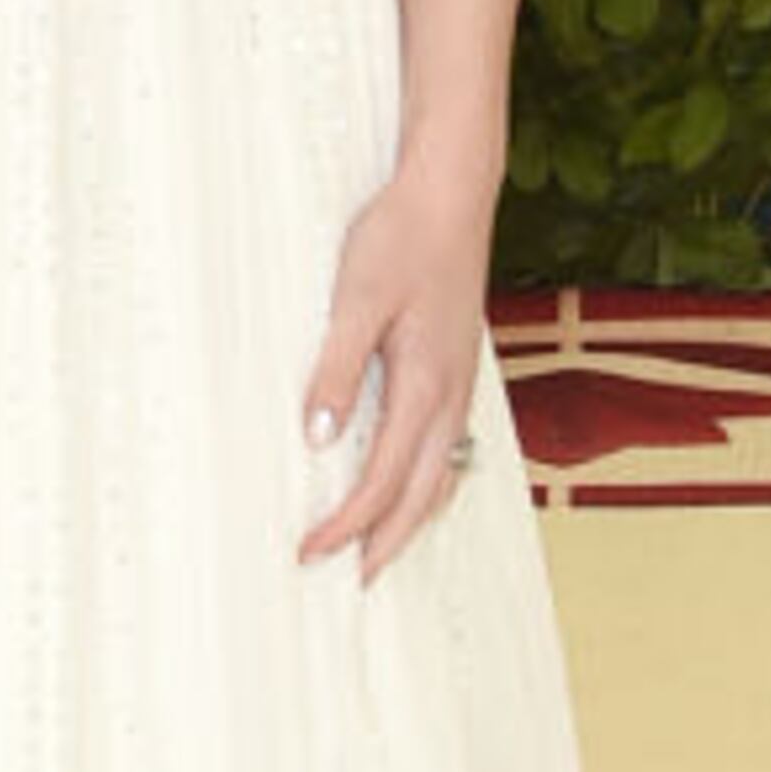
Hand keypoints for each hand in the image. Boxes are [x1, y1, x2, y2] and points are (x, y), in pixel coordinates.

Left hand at [298, 158, 494, 585]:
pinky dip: (429, 481)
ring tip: (382, 549)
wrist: (452, 191)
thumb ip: (339, 369)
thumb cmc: (401, 237)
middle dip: (387, 542)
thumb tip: (320, 437)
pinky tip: (412, 481)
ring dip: (413, 517)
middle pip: (423, 493)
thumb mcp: (357, 299)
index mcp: (425, 385)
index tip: (309, 550)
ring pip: (443, 474)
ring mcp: (461, 382)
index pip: (382, 480)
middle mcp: (451, 395)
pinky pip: (450, 446)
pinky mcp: (458, 366)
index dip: (346, 523)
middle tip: (351, 580)